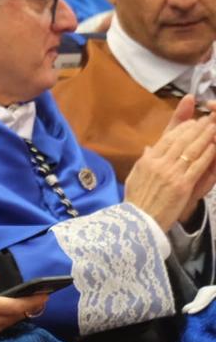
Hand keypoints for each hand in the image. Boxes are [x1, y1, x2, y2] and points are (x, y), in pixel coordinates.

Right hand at [0, 267, 49, 341]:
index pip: (18, 305)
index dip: (35, 301)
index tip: (46, 295)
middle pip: (18, 316)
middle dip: (32, 307)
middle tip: (41, 298)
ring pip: (11, 323)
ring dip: (21, 314)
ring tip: (27, 304)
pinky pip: (0, 328)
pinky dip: (9, 320)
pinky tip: (7, 314)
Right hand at [125, 96, 215, 230]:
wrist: (138, 221)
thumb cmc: (135, 201)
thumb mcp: (133, 177)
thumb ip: (143, 161)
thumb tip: (148, 148)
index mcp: (147, 161)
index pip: (167, 139)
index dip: (182, 129)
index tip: (192, 123)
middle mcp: (159, 164)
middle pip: (181, 141)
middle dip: (196, 129)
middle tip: (207, 120)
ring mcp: (171, 174)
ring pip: (191, 150)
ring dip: (204, 137)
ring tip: (213, 128)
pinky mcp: (183, 185)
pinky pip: (198, 166)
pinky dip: (207, 155)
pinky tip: (213, 146)